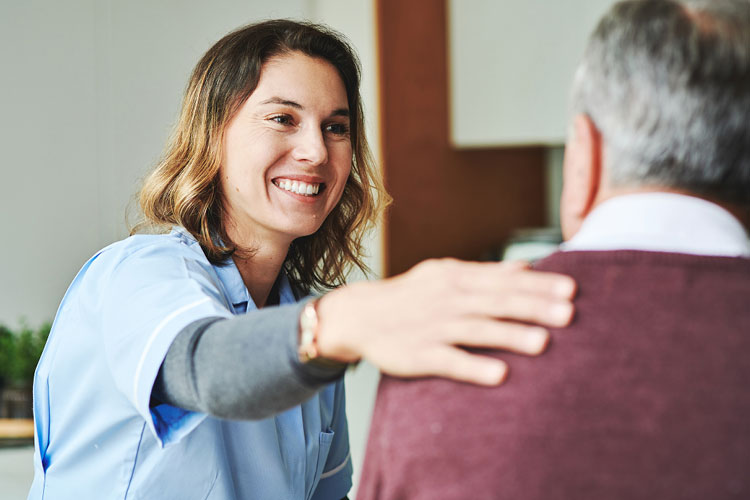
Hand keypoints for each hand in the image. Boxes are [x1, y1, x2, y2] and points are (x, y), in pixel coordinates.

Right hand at [315, 258, 575, 385]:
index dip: (538, 285)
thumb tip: (528, 267)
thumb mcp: (445, 274)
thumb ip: (487, 272)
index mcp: (456, 277)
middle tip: (569, 314)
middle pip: (495, 302)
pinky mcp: (418, 354)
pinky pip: (449, 360)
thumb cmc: (411, 295)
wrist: (360, 315)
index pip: (503, 279)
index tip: (571, 290)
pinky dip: (473, 366)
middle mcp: (447, 299)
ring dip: (510, 335)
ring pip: (476, 330)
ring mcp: (432, 327)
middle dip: (533, 307)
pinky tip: (500, 374)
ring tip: (544, 342)